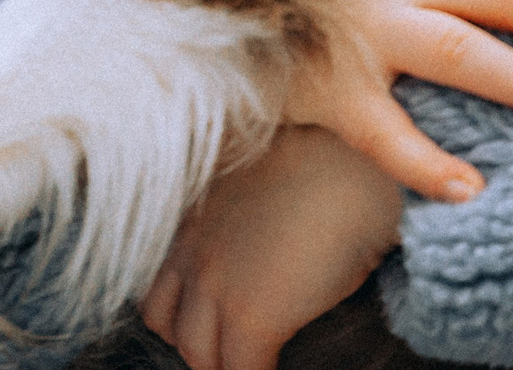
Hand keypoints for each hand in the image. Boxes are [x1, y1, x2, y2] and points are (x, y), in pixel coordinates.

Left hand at [141, 126, 401, 369]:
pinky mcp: (253, 315)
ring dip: (223, 363)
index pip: (158, 285)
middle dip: (198, 341)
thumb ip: (248, 236)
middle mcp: (193, 251)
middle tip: (233, 348)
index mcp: (192, 219)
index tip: (214, 323)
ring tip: (255, 362)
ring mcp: (217, 284)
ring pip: (196, 353)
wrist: (353, 163)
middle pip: (164, 323)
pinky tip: (280, 368)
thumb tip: (267, 272)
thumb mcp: (268, 193)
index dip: (184, 311)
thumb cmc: (329, 165)